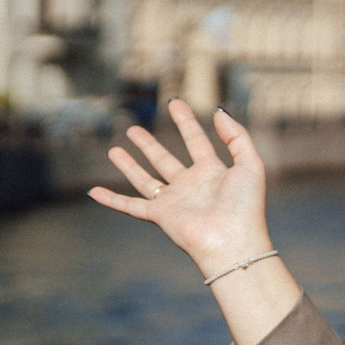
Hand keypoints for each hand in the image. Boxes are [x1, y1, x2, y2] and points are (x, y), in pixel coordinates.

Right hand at [88, 101, 271, 275]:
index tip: (174, 102)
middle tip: (132, 129)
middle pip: (165, 160)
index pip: (196, 141)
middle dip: (148, 145)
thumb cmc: (245, 206)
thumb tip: (219, 112)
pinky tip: (94, 192)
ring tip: (114, 150)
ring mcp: (174, 201)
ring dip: (129, 166)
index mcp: (212, 173)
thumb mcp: (250, 163)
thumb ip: (237, 136)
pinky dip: (111, 200)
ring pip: (145, 180)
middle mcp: (190, 186)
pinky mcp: (160, 216)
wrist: (232, 241)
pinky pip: (130, 206)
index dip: (185, 121)